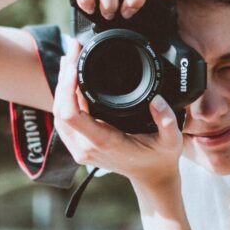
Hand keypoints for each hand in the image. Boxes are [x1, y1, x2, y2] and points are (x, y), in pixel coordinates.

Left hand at [52, 40, 183, 191]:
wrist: (152, 177)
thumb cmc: (159, 158)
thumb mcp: (171, 140)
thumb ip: (166, 120)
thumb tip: (156, 99)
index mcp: (104, 142)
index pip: (72, 114)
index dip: (68, 87)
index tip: (75, 65)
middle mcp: (86, 147)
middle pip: (60, 110)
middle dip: (63, 78)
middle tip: (72, 52)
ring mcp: (80, 149)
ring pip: (58, 114)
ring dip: (61, 86)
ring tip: (70, 60)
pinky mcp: (79, 146)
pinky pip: (63, 120)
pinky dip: (63, 98)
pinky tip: (70, 80)